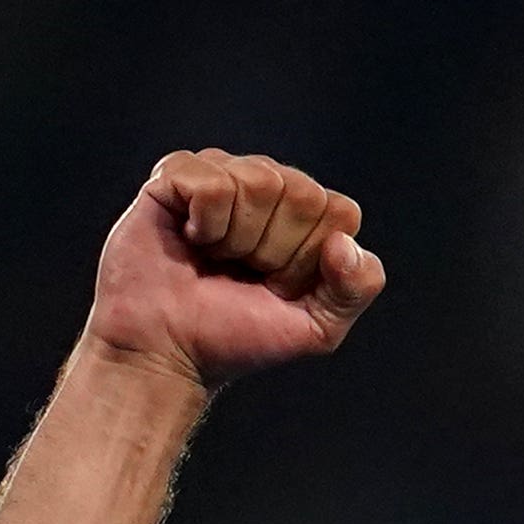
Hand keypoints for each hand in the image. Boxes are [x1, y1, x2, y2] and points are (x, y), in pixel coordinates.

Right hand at [89, 150, 384, 391]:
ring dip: (236, 237)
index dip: (311, 259)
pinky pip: (213, 183)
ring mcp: (223, 173)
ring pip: (259, 182)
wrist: (168, 350)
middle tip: (241, 272)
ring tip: (214, 257)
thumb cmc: (235, 336)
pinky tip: (190, 239)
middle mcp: (269, 186)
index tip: (280, 285)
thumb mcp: (317, 328)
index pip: (340, 213)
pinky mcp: (178, 174)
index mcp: (308, 217)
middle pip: (302, 193)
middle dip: (274, 248)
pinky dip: (204, 223)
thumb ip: (355, 289)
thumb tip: (344, 243)